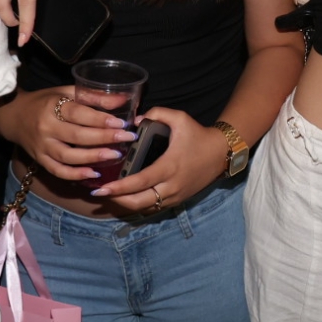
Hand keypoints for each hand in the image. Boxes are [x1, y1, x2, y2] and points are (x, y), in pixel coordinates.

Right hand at [0, 87, 137, 183]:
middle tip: (127, 139)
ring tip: (115, 156)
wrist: (13, 115)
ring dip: (93, 158)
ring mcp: (42, 146)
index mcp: (53, 106)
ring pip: (68, 156)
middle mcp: (46, 128)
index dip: (100, 119)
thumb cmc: (45, 101)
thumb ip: (93, 96)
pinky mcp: (40, 160)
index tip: (121, 123)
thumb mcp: (66, 92)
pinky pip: (58, 171)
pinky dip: (76, 174)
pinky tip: (94, 173)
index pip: (79, 114)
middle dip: (104, 138)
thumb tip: (123, 99)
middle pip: (77, 136)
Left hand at [88, 107, 228, 213]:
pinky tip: (127, 198)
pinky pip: (154, 208)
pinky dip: (139, 205)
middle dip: (117, 201)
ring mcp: (175, 196)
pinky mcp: (177, 200)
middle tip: (100, 194)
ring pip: (145, 208)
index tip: (103, 188)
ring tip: (109, 196)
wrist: (221, 153)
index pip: (140, 182)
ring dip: (126, 204)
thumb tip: (136, 120)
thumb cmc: (198, 135)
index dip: (120, 188)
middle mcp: (171, 186)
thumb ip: (157, 113)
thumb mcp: (180, 118)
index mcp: (169, 166)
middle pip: (139, 202)